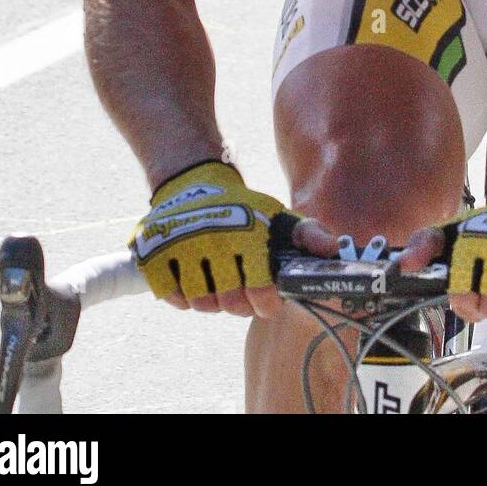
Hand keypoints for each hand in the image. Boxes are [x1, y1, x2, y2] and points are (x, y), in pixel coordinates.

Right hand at [130, 160, 334, 317]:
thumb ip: (307, 234)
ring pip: (201, 304)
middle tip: (240, 289)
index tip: (267, 299)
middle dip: (240, 303)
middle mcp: (213, 241)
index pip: (259, 290)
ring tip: (218, 282)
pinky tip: (194, 278)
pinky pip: (173, 297)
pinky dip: (183, 295)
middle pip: (229, 304)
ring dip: (212, 300)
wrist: (193, 181)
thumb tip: (332, 250)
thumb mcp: (276, 215)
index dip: (266, 303)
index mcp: (247, 234)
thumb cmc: (241, 207)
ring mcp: (181, 249)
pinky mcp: (154, 255)